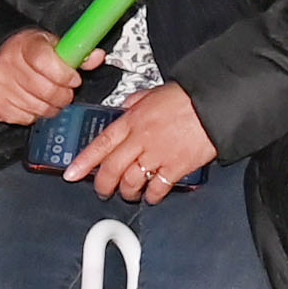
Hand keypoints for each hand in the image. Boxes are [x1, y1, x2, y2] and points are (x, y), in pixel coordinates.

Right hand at [0, 29, 91, 125]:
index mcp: (25, 46)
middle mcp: (8, 65)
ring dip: (50, 106)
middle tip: (63, 89)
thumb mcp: (50, 44)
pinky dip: (33, 113)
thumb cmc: (25, 51)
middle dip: (63, 94)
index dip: (66, 75)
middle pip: (48, 91)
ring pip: (40, 109)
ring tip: (46, 94)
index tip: (72, 77)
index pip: (48, 63)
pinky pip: (27, 119)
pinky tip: (30, 100)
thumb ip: (75, 52)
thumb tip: (96, 57)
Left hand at [61, 83, 215, 204]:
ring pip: (131, 182)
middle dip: (103, 184)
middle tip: (102, 191)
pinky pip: (157, 188)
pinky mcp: (175, 167)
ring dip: (127, 192)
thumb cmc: (188, 96)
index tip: (72, 174)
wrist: (215, 103)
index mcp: (132, 120)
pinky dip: (151, 195)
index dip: (83, 162)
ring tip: (129, 194)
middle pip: (112, 169)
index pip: (101, 144)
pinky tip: (152, 195)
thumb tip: (127, 106)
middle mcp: (141, 139)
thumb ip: (136, 102)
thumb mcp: (155, 93)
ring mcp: (157, 155)